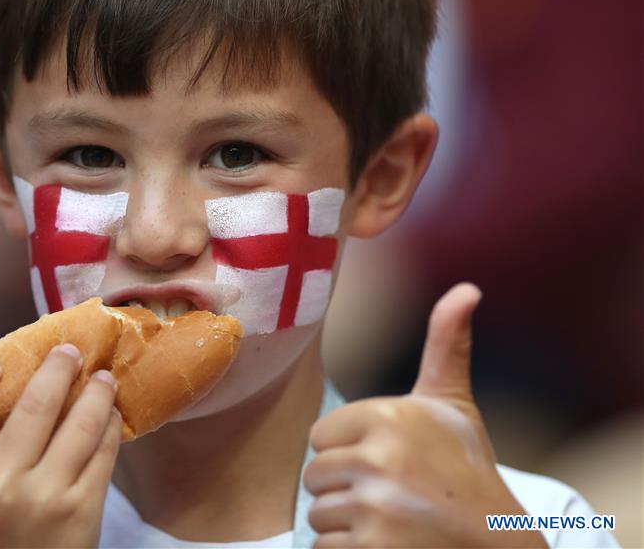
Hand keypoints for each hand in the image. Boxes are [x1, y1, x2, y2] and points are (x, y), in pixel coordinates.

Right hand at [0, 345, 121, 547]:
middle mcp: (2, 481)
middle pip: (37, 400)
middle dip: (59, 366)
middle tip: (69, 353)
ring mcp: (47, 494)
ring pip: (82, 420)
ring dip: (97, 391)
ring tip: (103, 378)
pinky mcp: (83, 510)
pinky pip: (104, 452)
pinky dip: (110, 427)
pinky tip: (111, 417)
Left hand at [304, 283, 546, 547]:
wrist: (496, 541)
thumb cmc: (465, 468)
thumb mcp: (452, 403)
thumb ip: (446, 343)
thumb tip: (467, 288)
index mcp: (389, 416)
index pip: (320, 436)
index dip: (347, 451)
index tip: (385, 460)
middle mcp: (380, 459)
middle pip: (315, 476)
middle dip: (344, 488)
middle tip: (388, 494)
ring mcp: (376, 509)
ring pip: (317, 514)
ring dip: (346, 523)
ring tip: (389, 520)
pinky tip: (384, 545)